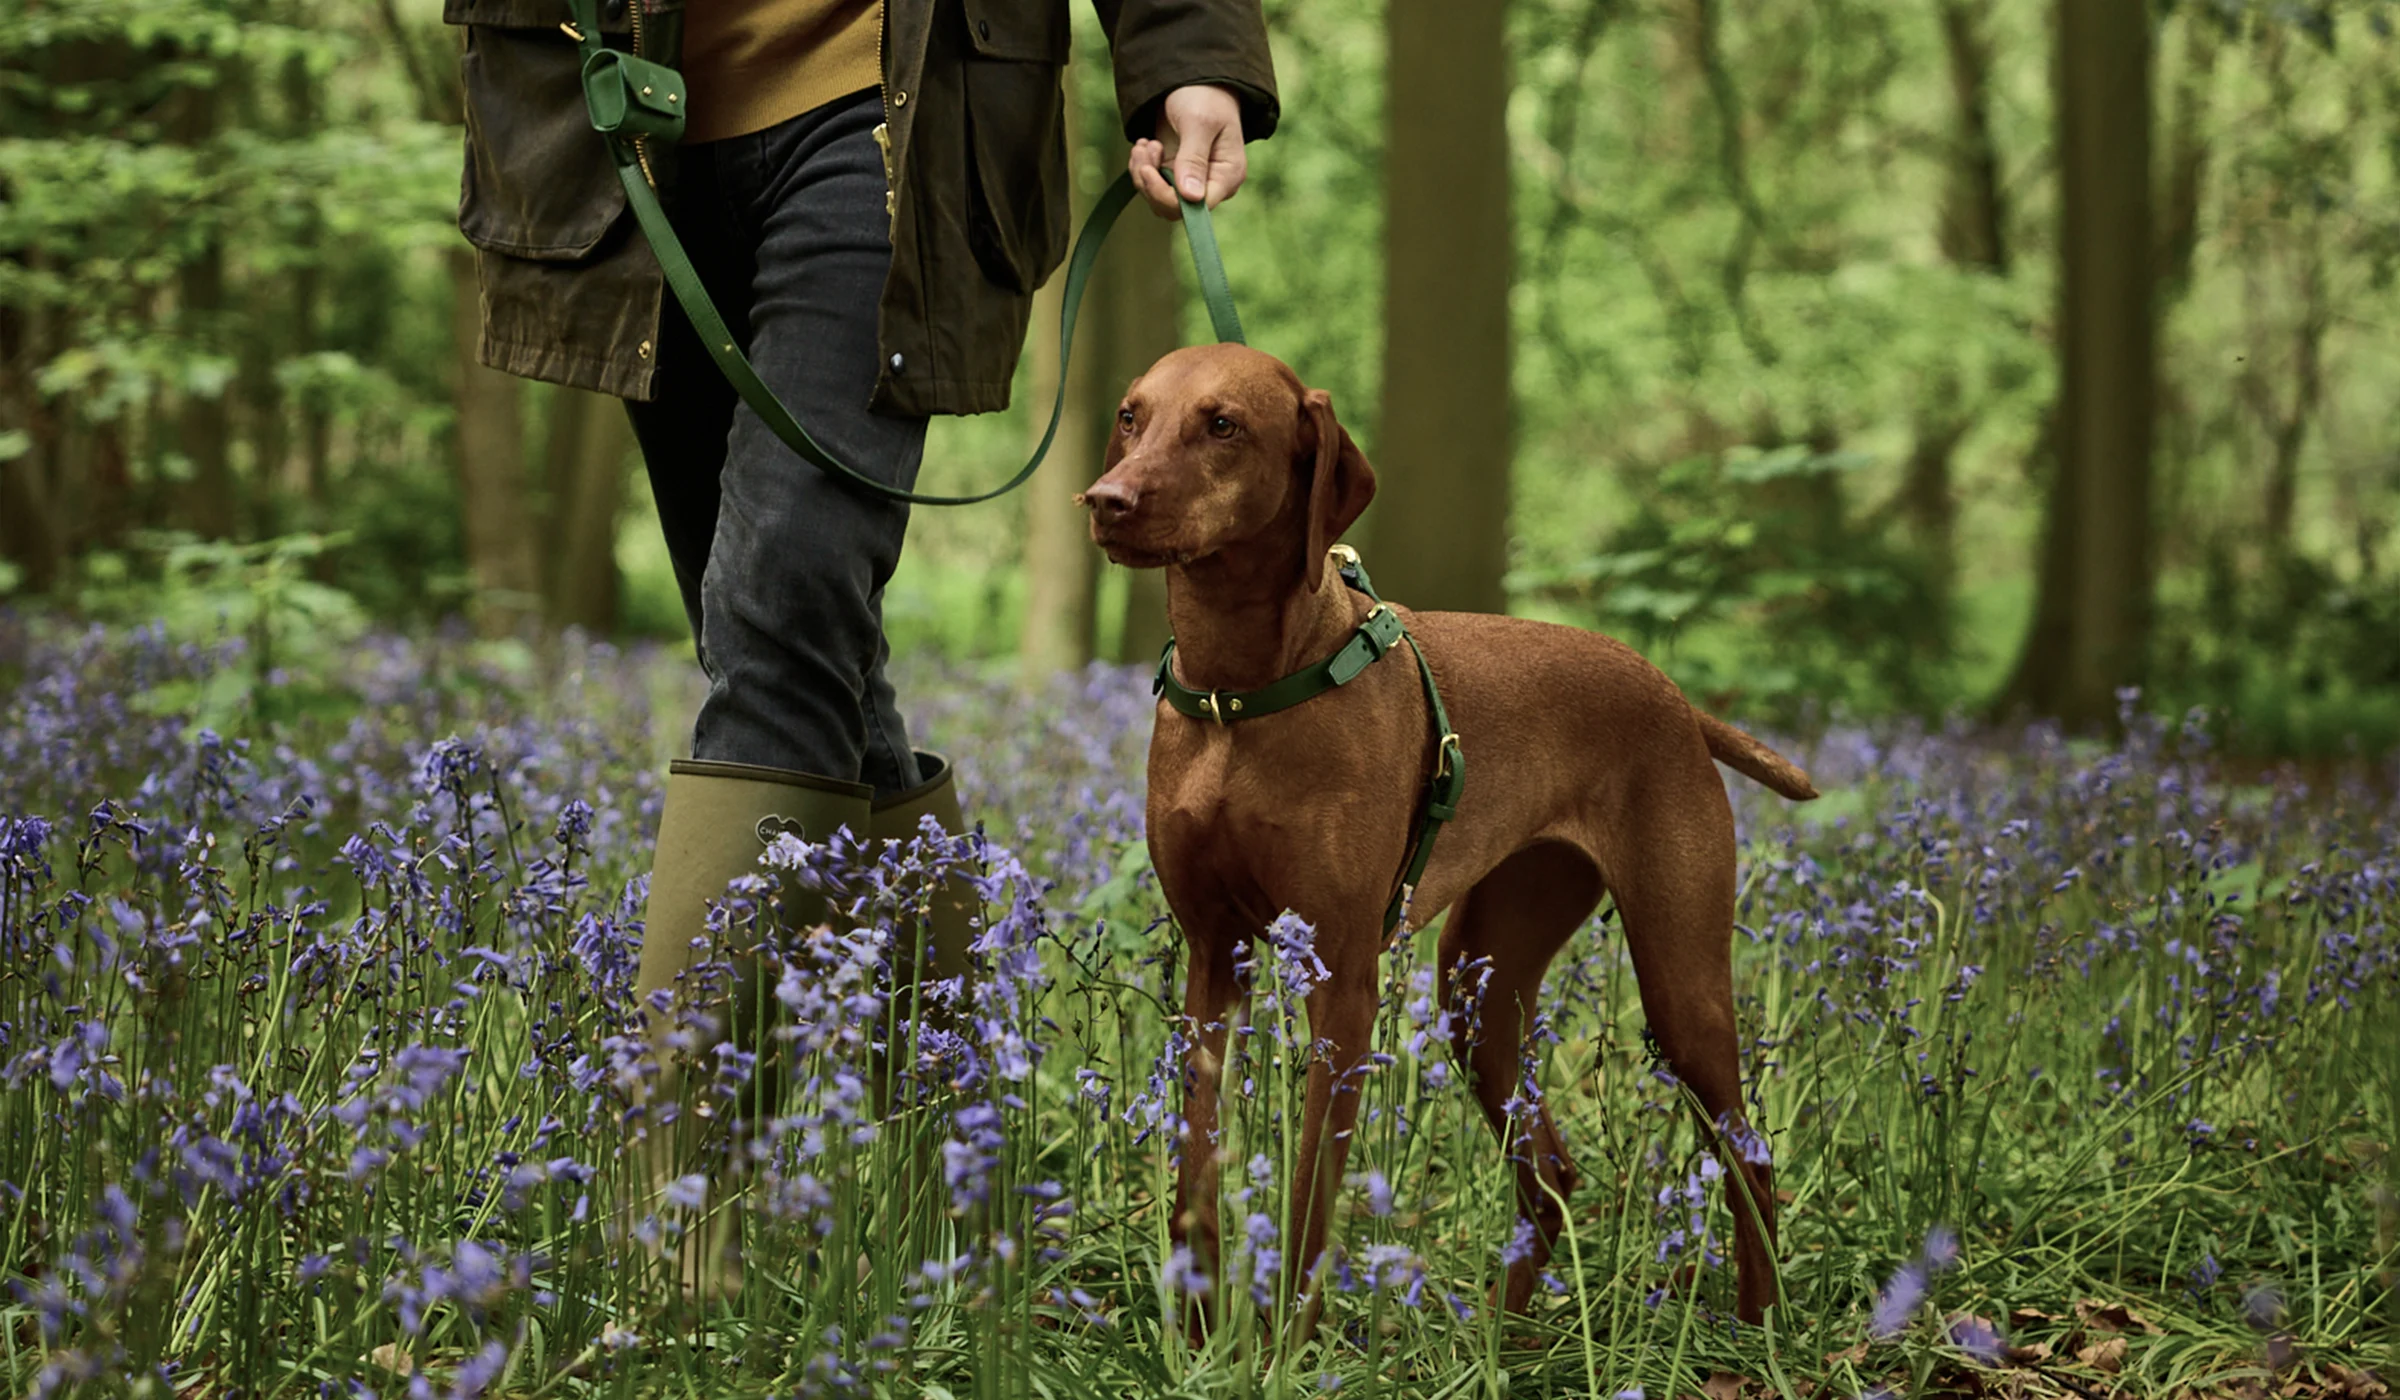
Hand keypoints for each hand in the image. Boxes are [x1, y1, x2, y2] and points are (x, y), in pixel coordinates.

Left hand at [1129, 85, 1246, 219]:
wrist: (1197, 82)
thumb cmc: (1205, 96)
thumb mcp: (1199, 123)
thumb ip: (1193, 159)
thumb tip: (1191, 197)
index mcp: (1227, 176)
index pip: (1196, 207)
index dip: (1167, 195)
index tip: (1147, 169)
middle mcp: (1211, 185)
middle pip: (1174, 208)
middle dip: (1151, 183)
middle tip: (1145, 148)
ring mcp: (1191, 181)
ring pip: (1158, 199)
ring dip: (1143, 173)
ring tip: (1145, 144)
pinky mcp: (1175, 174)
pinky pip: (1152, 186)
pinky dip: (1142, 167)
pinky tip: (1145, 145)